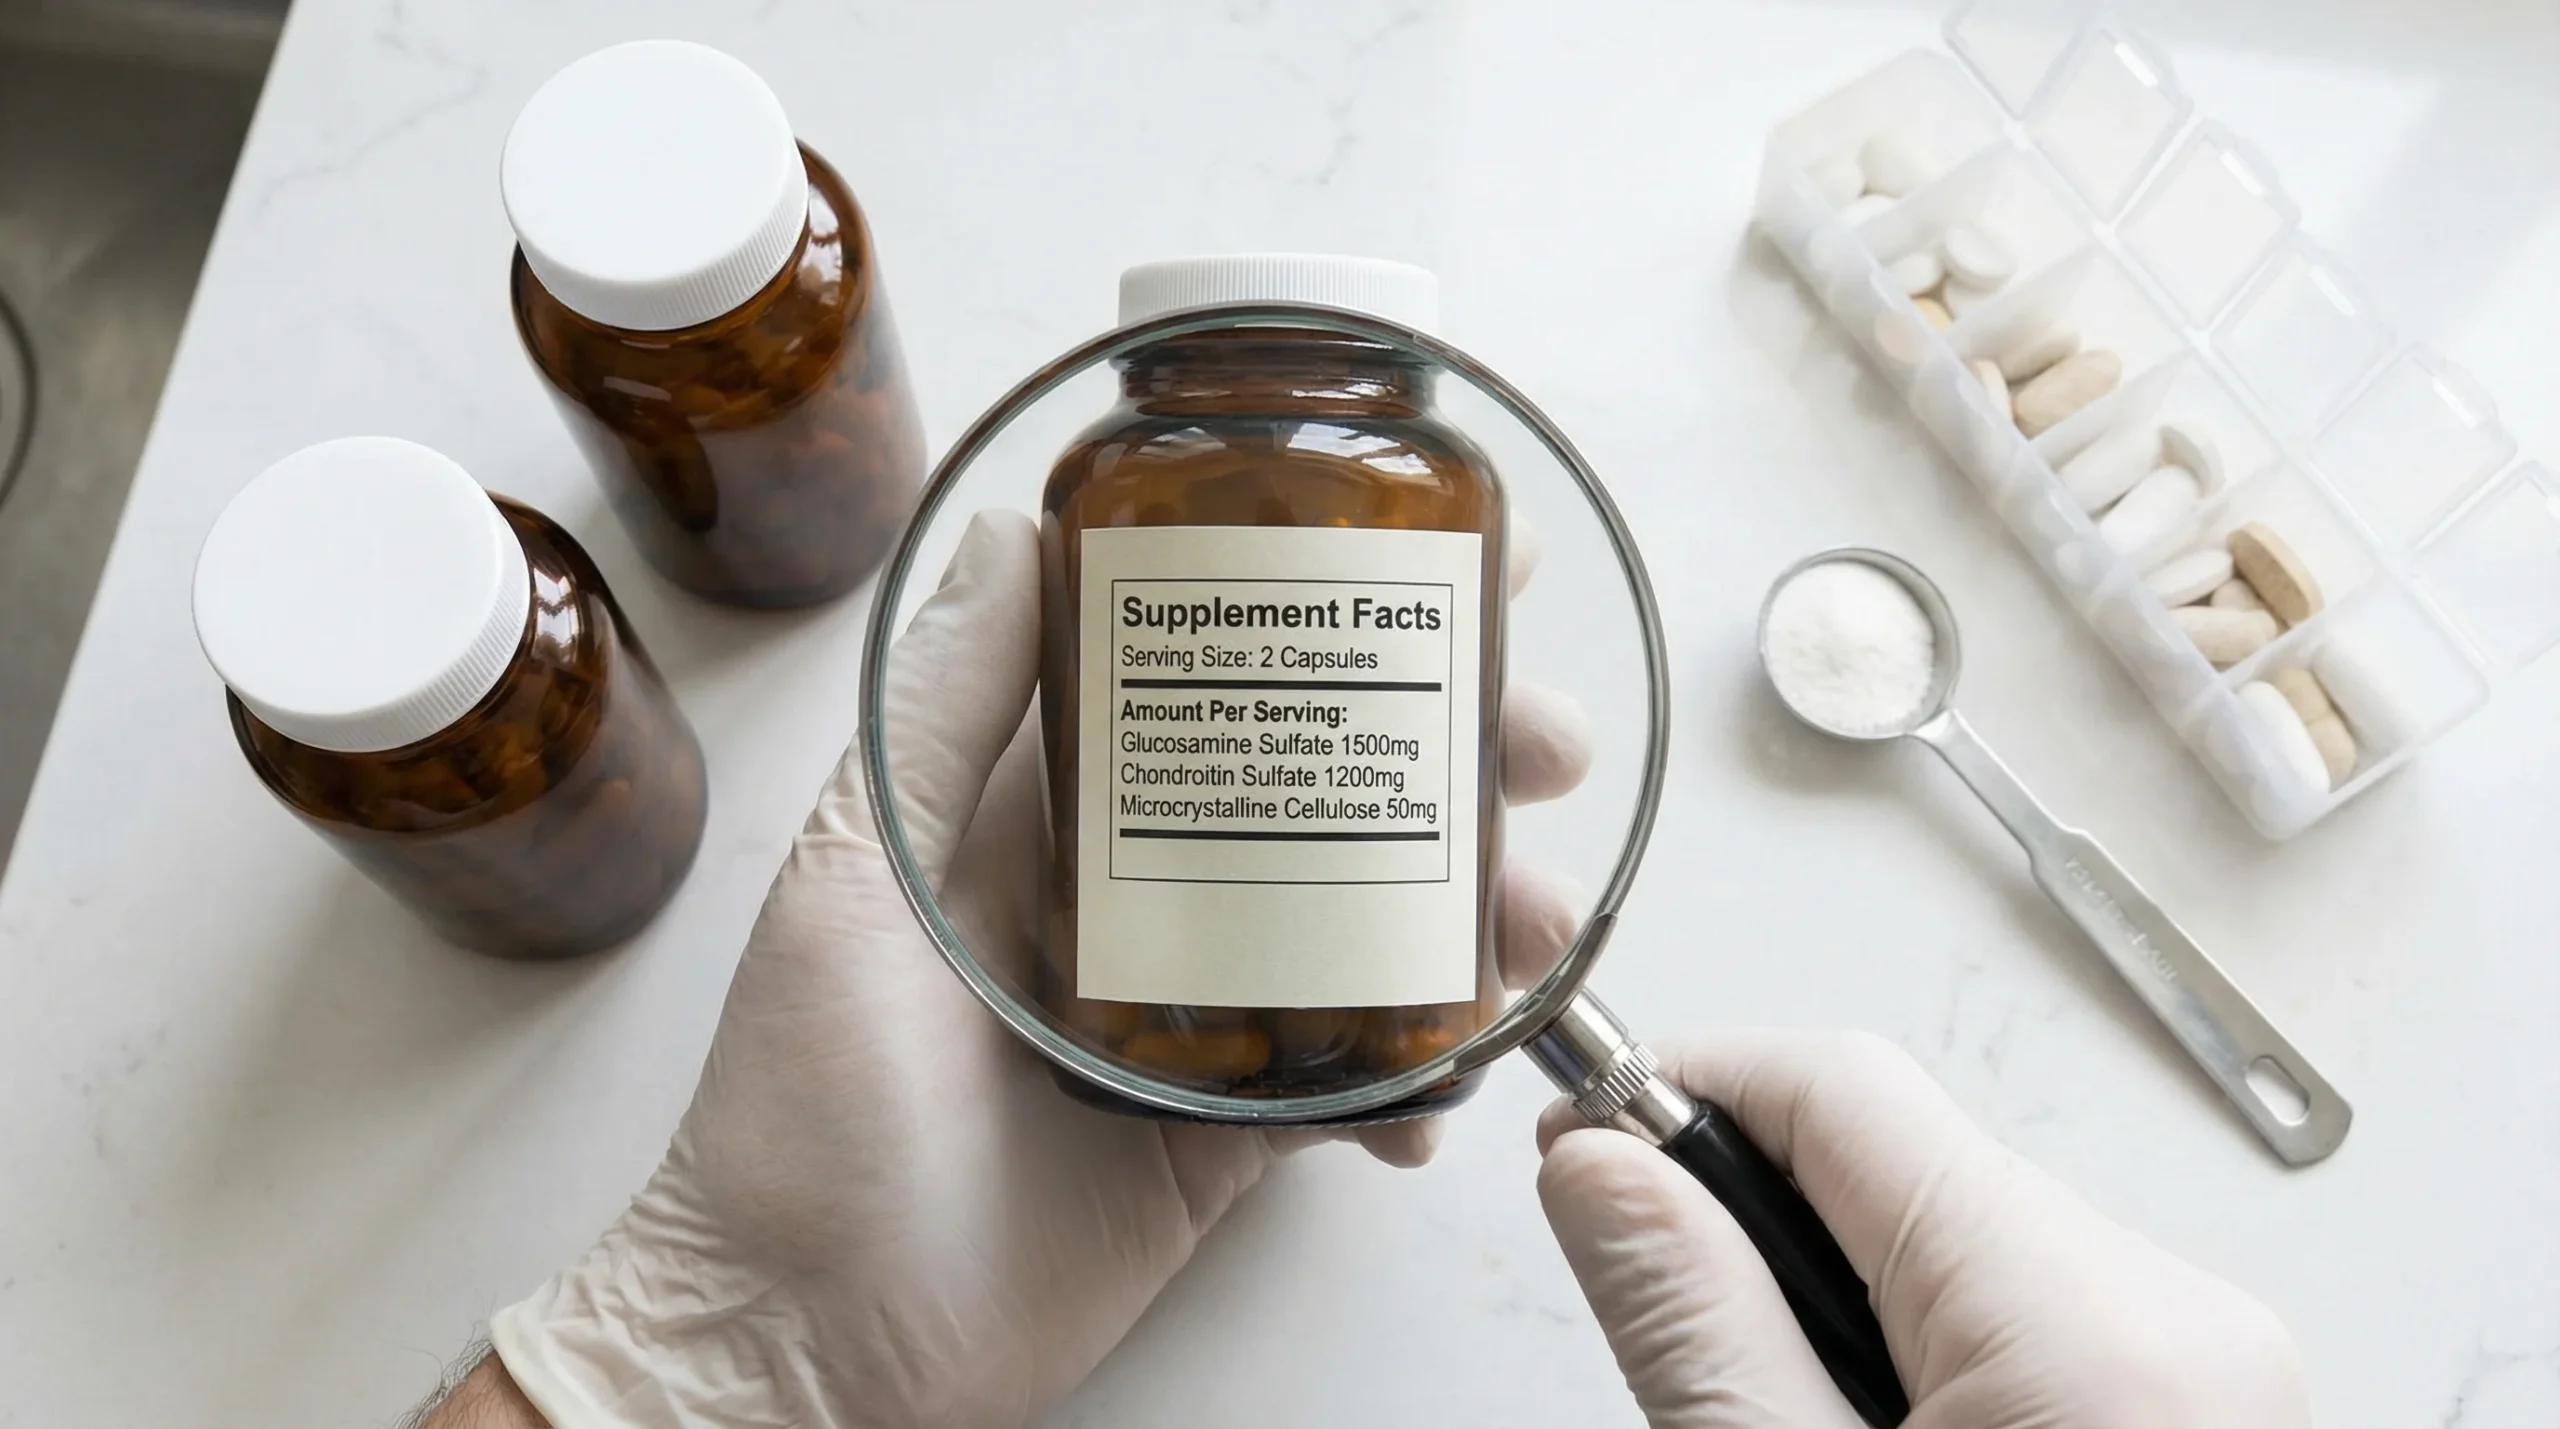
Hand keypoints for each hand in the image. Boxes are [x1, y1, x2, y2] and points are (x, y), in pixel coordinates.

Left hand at [482, 509, 1591, 1428]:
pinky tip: (1455, 1073)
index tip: (1452, 572)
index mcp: (1048, 811)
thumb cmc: (799, 1106)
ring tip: (1533, 925)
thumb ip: (943, 708)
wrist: (805, 1338)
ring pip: (1366, 928)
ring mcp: (1192, 1017)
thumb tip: (1009, 527)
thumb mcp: (859, 871)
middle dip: (1456, 758)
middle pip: (1325, 790)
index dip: (1333, 615)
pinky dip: (1422, 1074)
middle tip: (1548, 746)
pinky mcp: (1226, 1136)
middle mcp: (1137, 894)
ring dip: (1470, 914)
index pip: (1210, 673)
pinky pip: (1354, 1080)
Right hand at [1535, 1031, 2310, 1428]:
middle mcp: (2177, 1315)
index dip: (1690, 1085)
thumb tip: (1598, 1164)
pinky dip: (1926, 1352)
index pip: (1847, 1088)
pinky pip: (2029, 1316)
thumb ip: (1696, 1326)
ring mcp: (2211, 1367)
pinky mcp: (2203, 1412)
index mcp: (2085, 1323)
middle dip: (1759, 1213)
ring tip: (1773, 1410)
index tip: (1579, 1142)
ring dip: (1838, 1294)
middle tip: (1654, 1314)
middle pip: (1904, 1165)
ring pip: (1959, 1245)